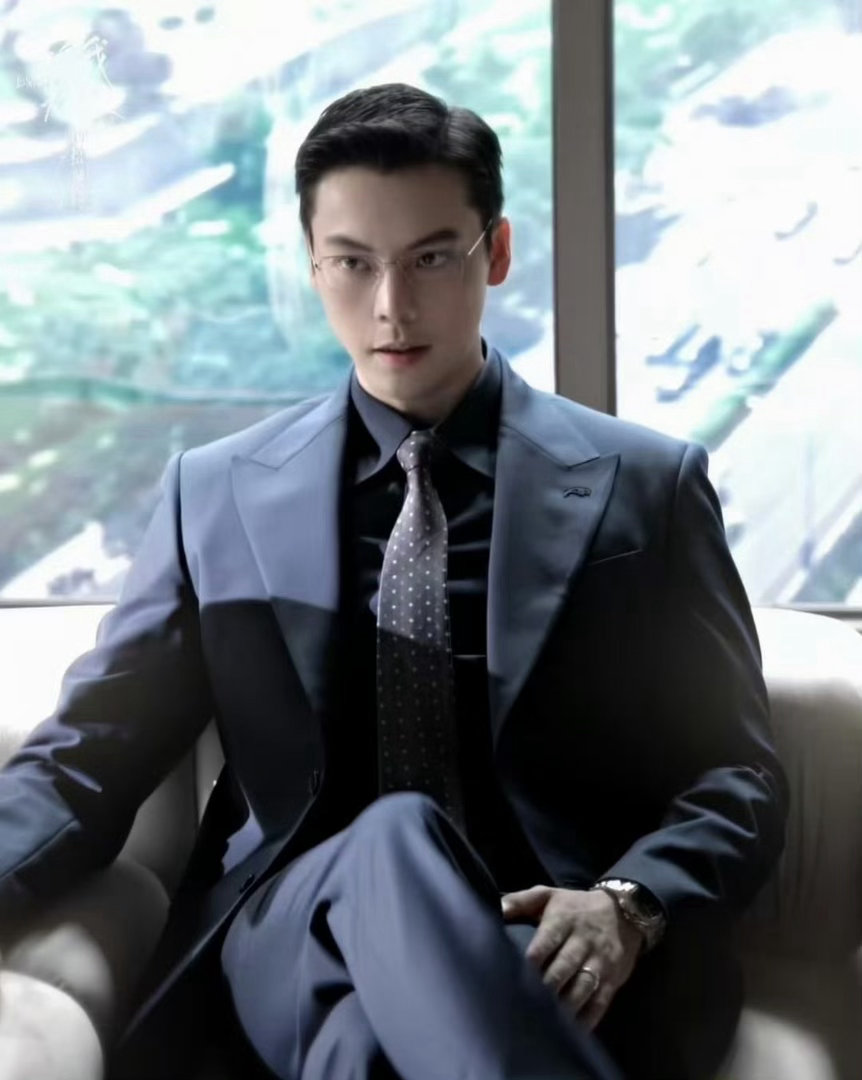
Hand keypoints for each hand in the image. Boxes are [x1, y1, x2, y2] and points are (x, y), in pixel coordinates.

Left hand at [501, 885, 642, 1029]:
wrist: (624, 912)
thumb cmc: (575, 906)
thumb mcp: (548, 895)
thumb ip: (520, 901)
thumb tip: (497, 910)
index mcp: (564, 919)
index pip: (547, 939)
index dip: (533, 958)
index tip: (517, 974)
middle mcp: (583, 941)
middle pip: (564, 967)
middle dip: (546, 987)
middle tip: (526, 1004)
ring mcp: (599, 962)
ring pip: (582, 987)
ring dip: (565, 1006)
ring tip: (545, 1023)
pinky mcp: (612, 980)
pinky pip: (599, 1002)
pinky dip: (586, 1019)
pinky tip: (571, 1031)